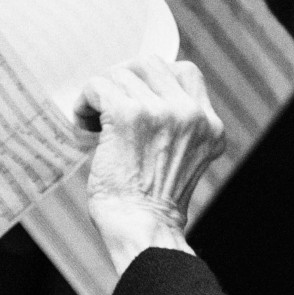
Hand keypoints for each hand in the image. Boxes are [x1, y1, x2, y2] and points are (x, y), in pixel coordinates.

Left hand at [77, 56, 226, 272]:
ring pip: (120, 73)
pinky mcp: (129, 115)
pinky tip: (84, 123)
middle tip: (107, 103)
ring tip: (93, 120)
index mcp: (209, 125)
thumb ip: (174, 127)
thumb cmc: (152, 205)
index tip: (133, 98)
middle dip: (123, 79)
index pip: (185, 73)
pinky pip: (99, 86)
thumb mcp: (182, 159)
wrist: (142, 230)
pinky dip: (85, 101)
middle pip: (150, 64)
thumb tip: (137, 93)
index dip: (152, 81)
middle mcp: (190, 114)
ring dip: (101, 93)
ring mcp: (161, 112)